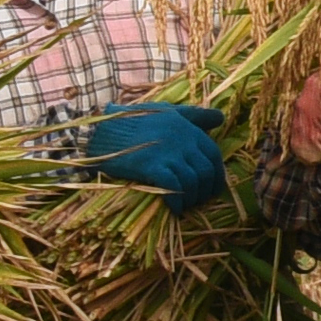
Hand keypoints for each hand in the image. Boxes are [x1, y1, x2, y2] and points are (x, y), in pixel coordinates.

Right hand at [80, 101, 228, 204]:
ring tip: (184, 205)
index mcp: (189, 129)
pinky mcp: (152, 166)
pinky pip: (175, 188)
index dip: (216, 175)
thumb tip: (220, 117)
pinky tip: (174, 209)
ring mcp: (168, 154)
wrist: (100, 129)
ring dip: (192, 199)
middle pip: (207, 172)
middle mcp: (183, 141)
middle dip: (206, 190)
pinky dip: (177, 202)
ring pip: (193, 182)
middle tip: (197, 201)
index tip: (210, 188)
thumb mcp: (166, 112)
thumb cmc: (132, 120)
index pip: (214, 155)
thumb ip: (194, 116)